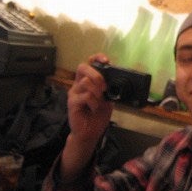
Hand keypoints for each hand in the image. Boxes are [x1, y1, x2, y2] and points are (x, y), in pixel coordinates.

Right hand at [61, 53, 113, 179]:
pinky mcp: (72, 102)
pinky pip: (85, 96)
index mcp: (88, 81)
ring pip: (85, 81)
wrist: (90, 132)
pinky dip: (94, 102)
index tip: (106, 60)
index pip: (89, 63)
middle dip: (96, 74)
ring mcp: (74, 93)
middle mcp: (79, 84)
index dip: (97, 58)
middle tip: (104, 86)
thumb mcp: (108, 99)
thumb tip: (119, 79)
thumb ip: (110, 88)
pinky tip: (95, 108)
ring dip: (97, 91)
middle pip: (82, 67)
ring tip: (100, 101)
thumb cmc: (98, 115)